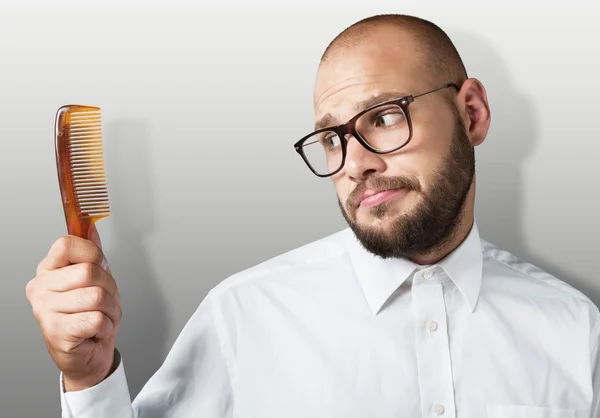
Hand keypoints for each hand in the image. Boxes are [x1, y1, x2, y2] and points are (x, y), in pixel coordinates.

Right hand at [26, 225, 121, 391]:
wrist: (88, 354)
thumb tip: (89, 227)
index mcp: (48, 271)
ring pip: (96, 296)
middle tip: (102, 301)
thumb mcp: (96, 279)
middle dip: (108, 287)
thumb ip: (92, 253)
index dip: (92, 253)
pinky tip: (95, 331)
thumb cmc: (91, 316)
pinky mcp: (56, 332)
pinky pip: (97, 318)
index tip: (98, 265)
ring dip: (109, 309)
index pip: (67, 244)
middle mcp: (41, 288)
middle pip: (88, 271)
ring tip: (99, 317)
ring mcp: (45, 311)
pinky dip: (105, 326)